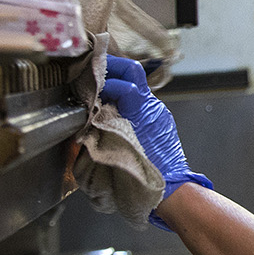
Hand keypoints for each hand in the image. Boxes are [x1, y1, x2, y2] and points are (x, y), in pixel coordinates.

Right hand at [101, 56, 211, 220]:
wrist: (169, 187)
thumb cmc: (143, 174)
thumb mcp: (114, 150)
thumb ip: (98, 128)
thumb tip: (84, 112)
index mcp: (143, 113)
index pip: (125, 85)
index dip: (105, 83)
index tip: (88, 89)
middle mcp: (152, 107)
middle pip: (133, 71)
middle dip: (112, 67)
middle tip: (92, 70)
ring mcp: (156, 111)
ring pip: (136, 83)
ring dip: (116, 80)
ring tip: (96, 85)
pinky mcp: (156, 118)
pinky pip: (138, 98)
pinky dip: (122, 95)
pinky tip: (107, 103)